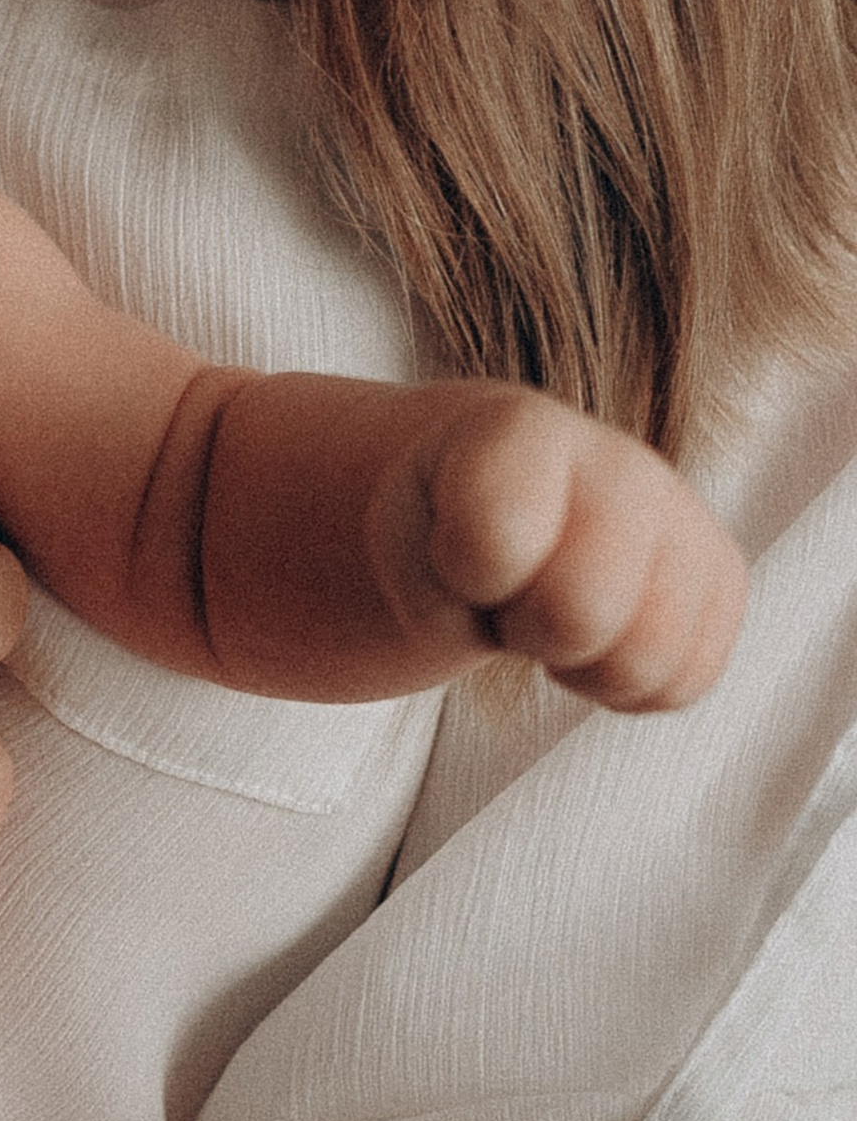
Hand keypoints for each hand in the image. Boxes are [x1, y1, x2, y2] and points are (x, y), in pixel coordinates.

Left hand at [367, 386, 746, 707]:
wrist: (497, 493)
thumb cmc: (440, 519)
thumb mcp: (399, 547)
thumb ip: (445, 600)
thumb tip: (560, 633)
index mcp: (523, 434)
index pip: (495, 545)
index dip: (462, 577)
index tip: (453, 548)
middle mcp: (622, 462)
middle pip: (581, 613)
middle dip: (527, 628)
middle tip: (509, 594)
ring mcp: (685, 517)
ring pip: (650, 661)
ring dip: (583, 666)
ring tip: (553, 618)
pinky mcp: (723, 577)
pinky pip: (685, 683)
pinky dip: (626, 686)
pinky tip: (596, 638)